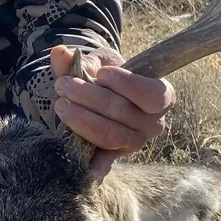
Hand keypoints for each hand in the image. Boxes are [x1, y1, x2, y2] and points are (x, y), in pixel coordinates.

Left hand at [50, 45, 174, 179]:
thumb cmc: (108, 74)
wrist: (103, 93)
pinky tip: (87, 168)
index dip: (126, 84)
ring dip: (82, 120)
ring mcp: (136, 142)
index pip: (152, 94)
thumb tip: (59, 52)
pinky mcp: (116, 154)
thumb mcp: (99, 62)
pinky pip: (106, 160)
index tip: (100, 74)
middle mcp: (154, 123)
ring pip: (110, 134)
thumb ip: (81, 59)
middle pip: (122, 112)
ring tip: (61, 105)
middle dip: (90, 97)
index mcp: (161, 96)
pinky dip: (97, 165)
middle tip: (63, 85)